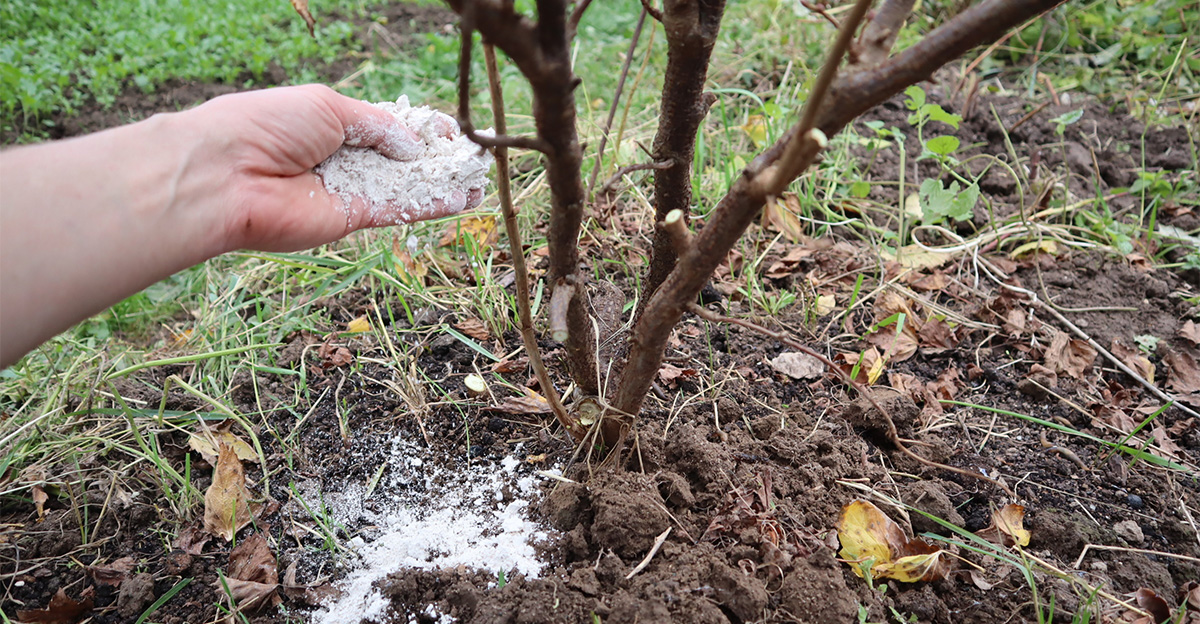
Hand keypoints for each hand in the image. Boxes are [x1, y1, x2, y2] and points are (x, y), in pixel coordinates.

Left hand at [178, 85, 483, 252]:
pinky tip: (461, 200)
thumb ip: (377, 125)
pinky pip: (399, 211)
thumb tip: (414, 145)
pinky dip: (430, 206)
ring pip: (405, 188)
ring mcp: (349, 190)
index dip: (419, 128)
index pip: (386, 126)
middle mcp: (343, 158)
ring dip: (442, 185)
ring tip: (479, 181)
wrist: (227, 176)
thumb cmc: (266, 126)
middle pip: (400, 160)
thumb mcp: (328, 106)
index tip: (451, 131)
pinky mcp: (352, 220)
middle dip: (437, 159)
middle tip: (473, 158)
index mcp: (332, 122)